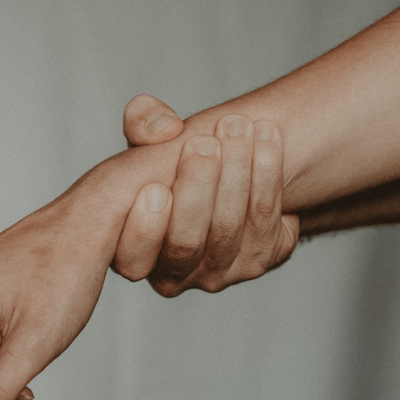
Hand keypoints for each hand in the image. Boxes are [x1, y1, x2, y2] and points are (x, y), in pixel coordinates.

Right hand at [112, 94, 299, 295]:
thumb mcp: (148, 139)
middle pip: (185, 242)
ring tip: (238, 126)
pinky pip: (266, 225)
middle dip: (198, 187)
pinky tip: (266, 138)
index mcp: (131, 253)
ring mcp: (216, 274)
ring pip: (228, 229)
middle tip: (205, 142)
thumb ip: (142, 123)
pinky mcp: (256, 261)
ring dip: (237, 172)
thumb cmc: (172, 163)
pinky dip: (268, 177)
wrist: (226, 173)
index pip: (134, 262)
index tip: (156, 187)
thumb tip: (166, 129)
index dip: (146, 229)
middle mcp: (171, 275)